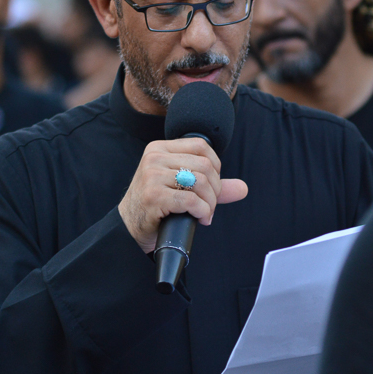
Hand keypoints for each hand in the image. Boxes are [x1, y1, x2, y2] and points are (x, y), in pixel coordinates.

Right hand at [118, 138, 247, 252]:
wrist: (129, 227)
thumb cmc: (155, 206)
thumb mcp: (181, 188)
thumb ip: (211, 185)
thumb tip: (243, 188)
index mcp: (159, 149)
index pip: (201, 146)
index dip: (215, 167)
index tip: (211, 186)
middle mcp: (154, 158)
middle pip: (204, 165)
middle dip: (215, 190)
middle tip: (209, 206)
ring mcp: (152, 176)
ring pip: (200, 182)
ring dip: (210, 203)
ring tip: (205, 213)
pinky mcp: (153, 196)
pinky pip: (191, 200)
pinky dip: (203, 211)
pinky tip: (200, 219)